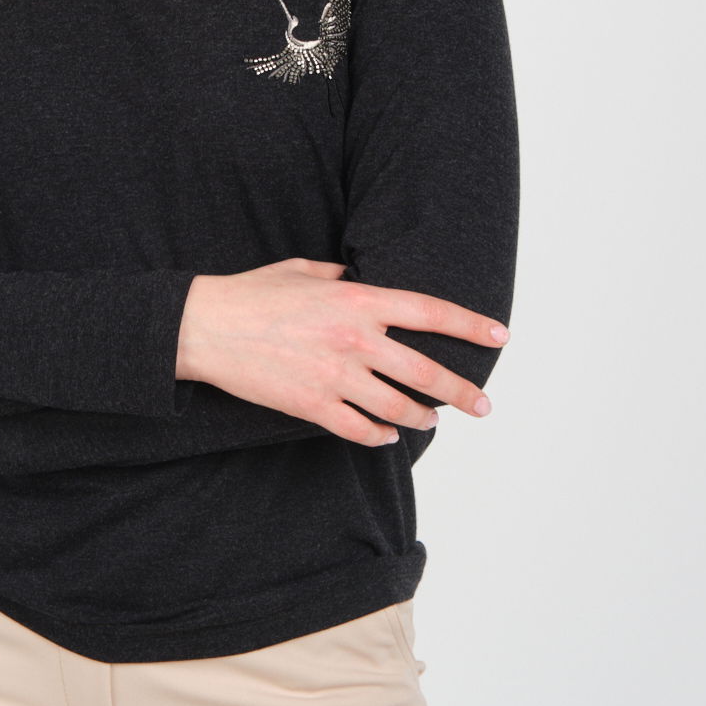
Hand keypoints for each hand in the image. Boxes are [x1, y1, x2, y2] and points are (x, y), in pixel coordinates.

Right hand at [176, 259, 508, 447]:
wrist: (205, 327)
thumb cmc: (253, 293)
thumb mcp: (305, 270)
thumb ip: (343, 277)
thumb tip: (362, 282)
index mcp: (358, 301)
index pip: (430, 313)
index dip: (470, 325)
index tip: (500, 336)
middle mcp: (355, 340)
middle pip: (425, 373)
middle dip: (462, 391)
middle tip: (483, 404)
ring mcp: (335, 376)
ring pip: (399, 408)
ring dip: (423, 417)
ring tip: (434, 420)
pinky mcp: (312, 406)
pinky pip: (360, 429)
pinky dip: (381, 435)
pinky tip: (390, 434)